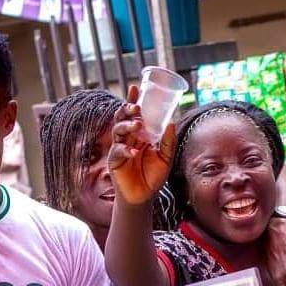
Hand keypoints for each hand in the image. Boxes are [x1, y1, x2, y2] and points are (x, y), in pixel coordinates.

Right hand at [109, 85, 175, 205]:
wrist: (144, 198)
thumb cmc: (153, 177)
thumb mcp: (165, 158)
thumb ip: (168, 142)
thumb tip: (171, 122)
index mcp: (139, 135)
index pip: (134, 114)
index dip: (132, 100)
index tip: (135, 87)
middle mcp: (127, 139)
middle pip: (122, 118)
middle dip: (127, 109)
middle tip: (135, 107)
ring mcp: (119, 149)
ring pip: (118, 131)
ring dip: (127, 126)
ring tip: (138, 125)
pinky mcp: (114, 161)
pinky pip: (117, 151)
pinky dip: (125, 150)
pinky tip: (133, 152)